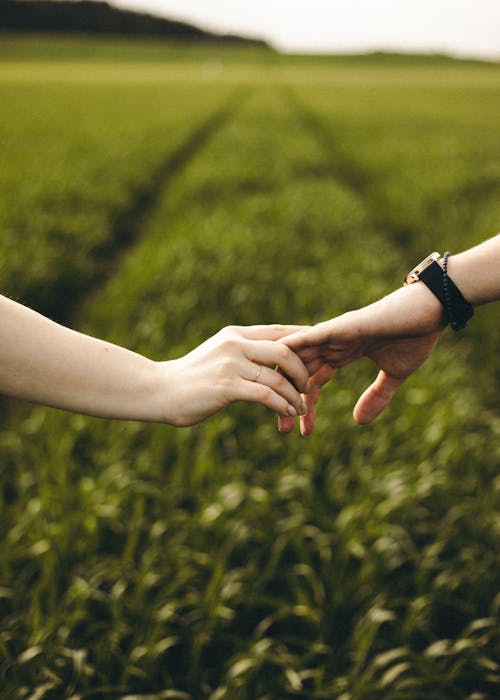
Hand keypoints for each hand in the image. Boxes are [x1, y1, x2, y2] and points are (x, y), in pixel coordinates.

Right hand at [157, 325, 309, 426]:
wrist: (159, 391)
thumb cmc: (191, 378)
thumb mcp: (219, 356)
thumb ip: (242, 353)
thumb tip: (270, 359)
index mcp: (235, 334)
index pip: (278, 332)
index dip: (302, 341)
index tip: (319, 351)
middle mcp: (235, 344)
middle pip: (284, 349)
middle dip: (302, 369)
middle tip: (309, 385)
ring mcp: (231, 364)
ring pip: (277, 376)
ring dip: (295, 394)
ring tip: (302, 406)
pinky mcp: (227, 386)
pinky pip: (265, 395)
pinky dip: (281, 405)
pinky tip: (288, 413)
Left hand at [277, 282, 445, 435]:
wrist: (432, 310)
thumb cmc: (415, 336)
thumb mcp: (394, 374)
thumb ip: (376, 395)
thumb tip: (359, 423)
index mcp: (342, 353)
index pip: (313, 382)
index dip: (305, 406)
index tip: (302, 432)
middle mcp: (332, 343)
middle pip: (299, 374)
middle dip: (287, 400)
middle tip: (281, 430)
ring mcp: (334, 333)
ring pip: (299, 358)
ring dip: (286, 382)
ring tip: (277, 411)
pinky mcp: (342, 326)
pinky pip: (310, 337)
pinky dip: (292, 348)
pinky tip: (276, 360)